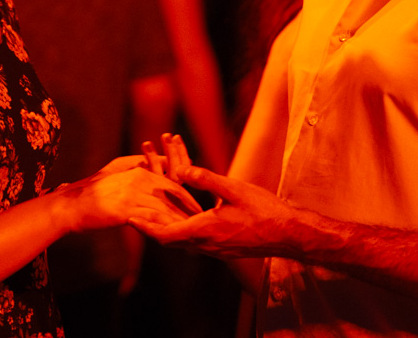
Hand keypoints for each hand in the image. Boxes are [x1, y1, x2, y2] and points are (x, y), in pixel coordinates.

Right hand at [59, 163, 202, 233]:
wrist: (72, 205)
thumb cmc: (93, 192)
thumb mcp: (117, 175)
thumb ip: (137, 172)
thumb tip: (153, 174)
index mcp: (139, 171)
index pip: (172, 182)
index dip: (187, 197)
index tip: (198, 209)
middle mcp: (138, 179)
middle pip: (173, 195)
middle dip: (189, 210)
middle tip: (203, 223)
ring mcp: (132, 193)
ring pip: (165, 208)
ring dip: (180, 222)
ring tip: (192, 234)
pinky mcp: (125, 209)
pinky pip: (151, 220)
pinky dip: (165, 229)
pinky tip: (173, 239)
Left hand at [131, 133, 306, 258]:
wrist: (288, 235)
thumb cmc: (264, 211)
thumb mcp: (234, 189)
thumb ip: (206, 178)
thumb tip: (181, 169)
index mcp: (204, 231)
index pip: (165, 234)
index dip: (145, 226)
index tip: (129, 217)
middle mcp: (205, 245)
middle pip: (168, 239)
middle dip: (150, 227)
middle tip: (132, 214)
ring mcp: (213, 249)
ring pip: (180, 241)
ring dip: (164, 228)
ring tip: (150, 214)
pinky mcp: (221, 248)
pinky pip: (193, 241)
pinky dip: (180, 230)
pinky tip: (178, 218)